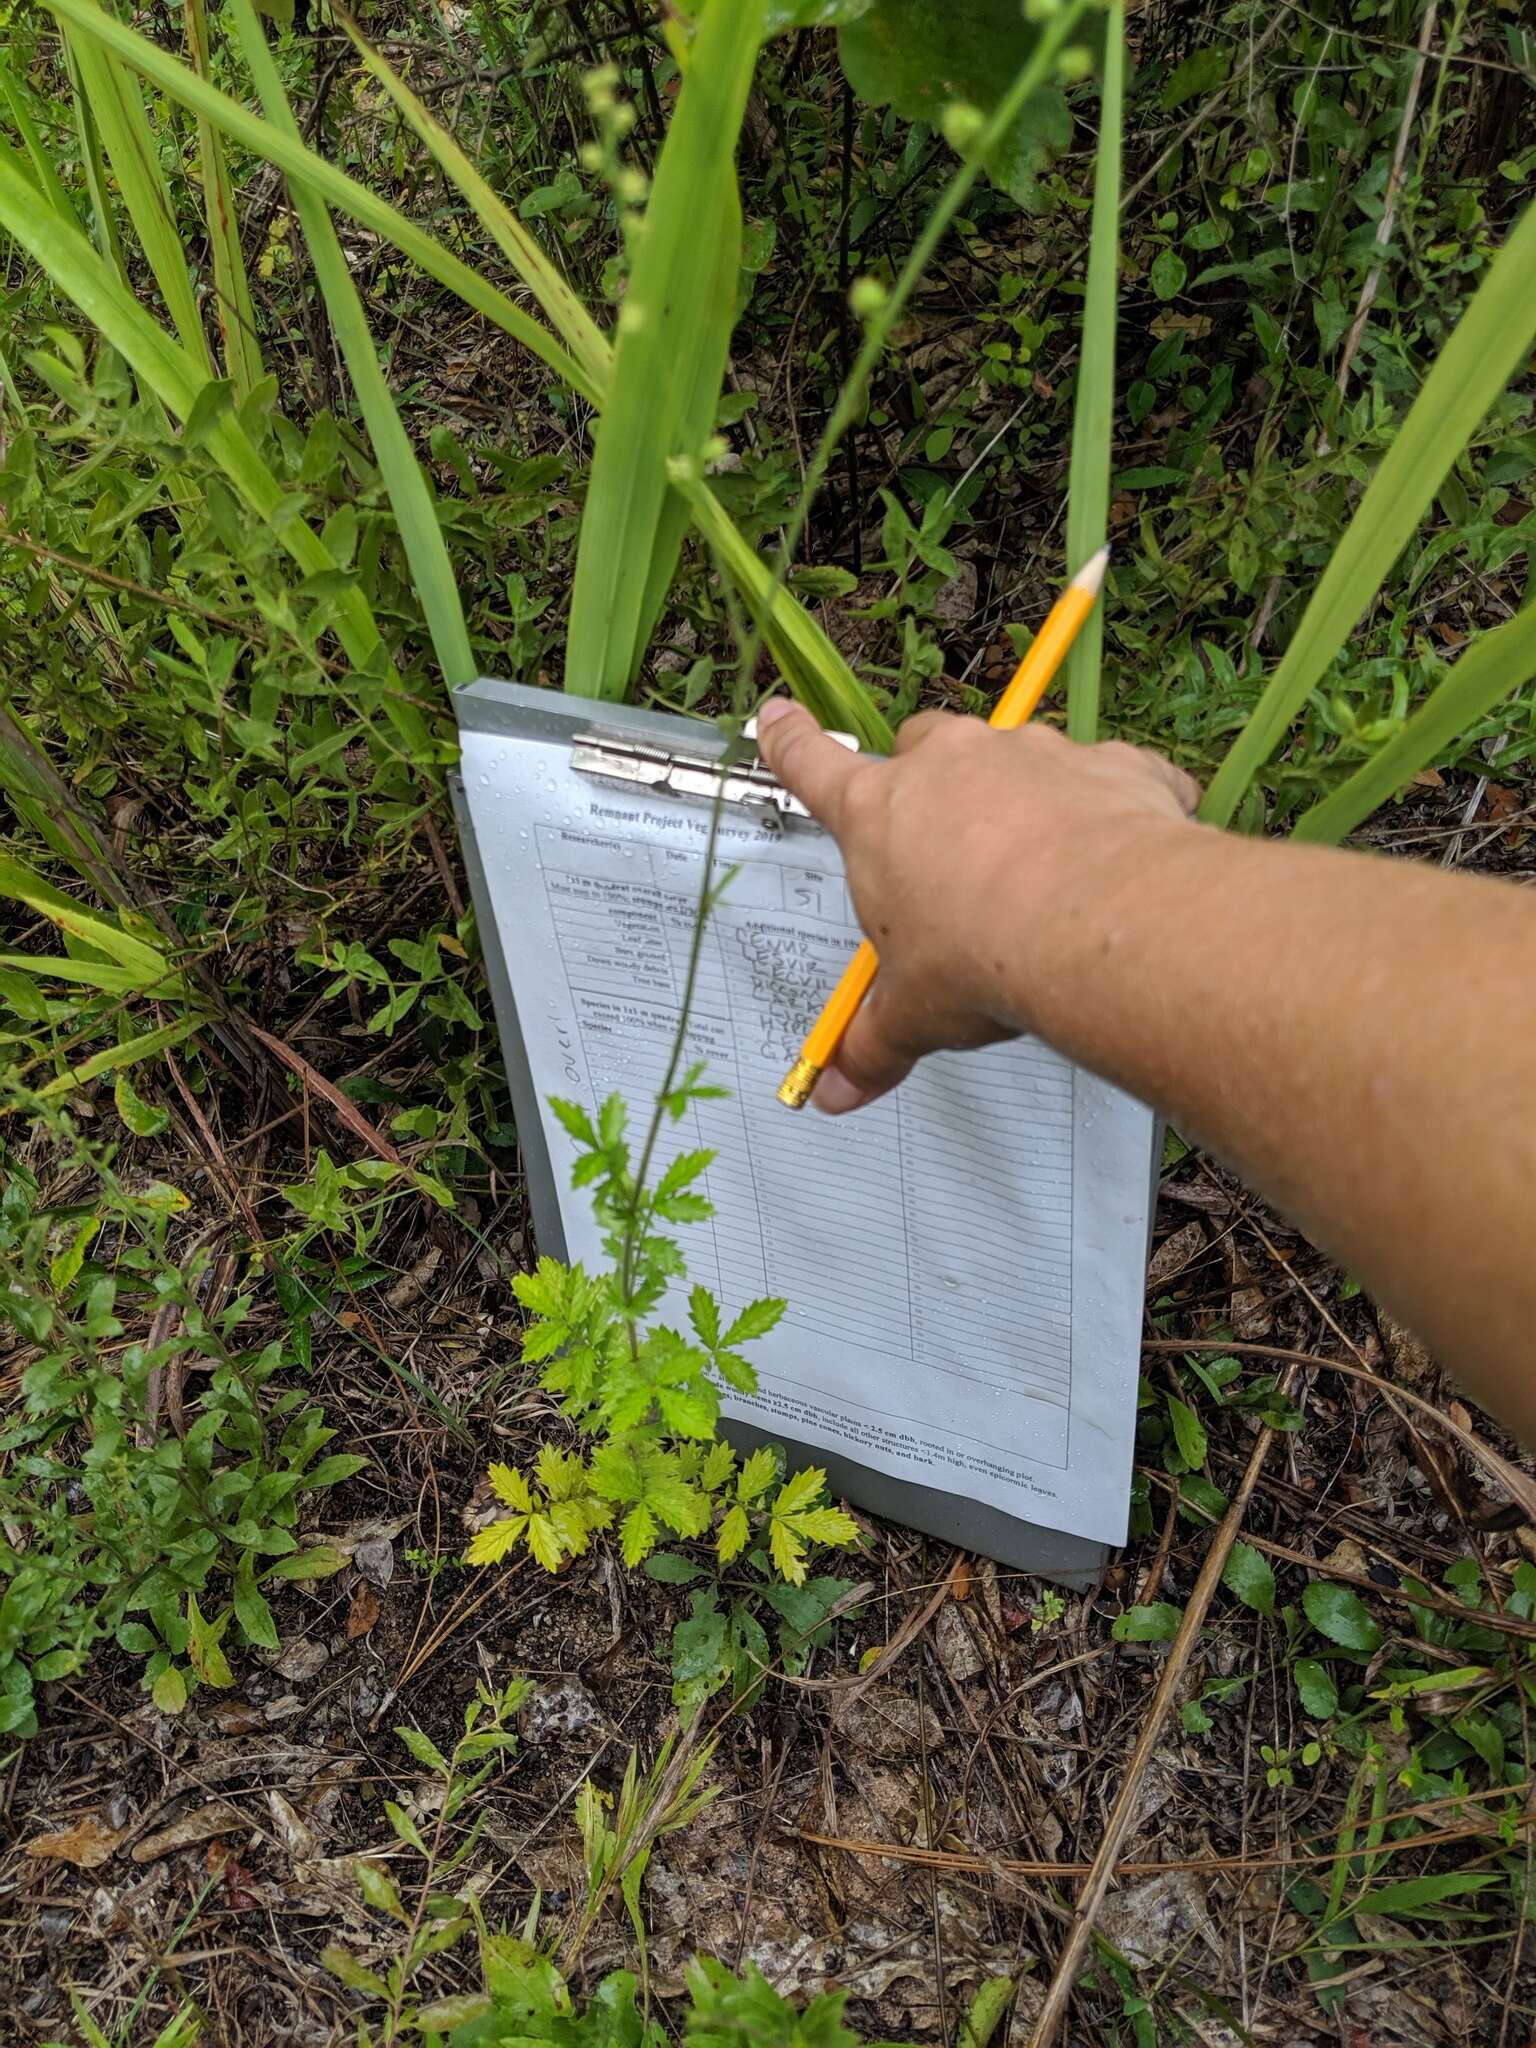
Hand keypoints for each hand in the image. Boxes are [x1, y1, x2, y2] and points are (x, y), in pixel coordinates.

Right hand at [754, 699, 1200, 1110]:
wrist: (1095, 924)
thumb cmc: (982, 955)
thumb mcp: (915, 1014)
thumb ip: (874, 1046)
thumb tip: (835, 1093)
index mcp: (880, 815)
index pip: (813, 767)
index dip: (791, 743)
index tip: (779, 718)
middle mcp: (951, 766)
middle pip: (923, 747)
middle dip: (931, 781)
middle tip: (948, 845)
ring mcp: (1032, 755)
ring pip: (1019, 760)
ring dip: (1027, 802)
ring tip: (1048, 874)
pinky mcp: (1109, 765)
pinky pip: (1110, 777)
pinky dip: (1115, 810)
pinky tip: (1123, 864)